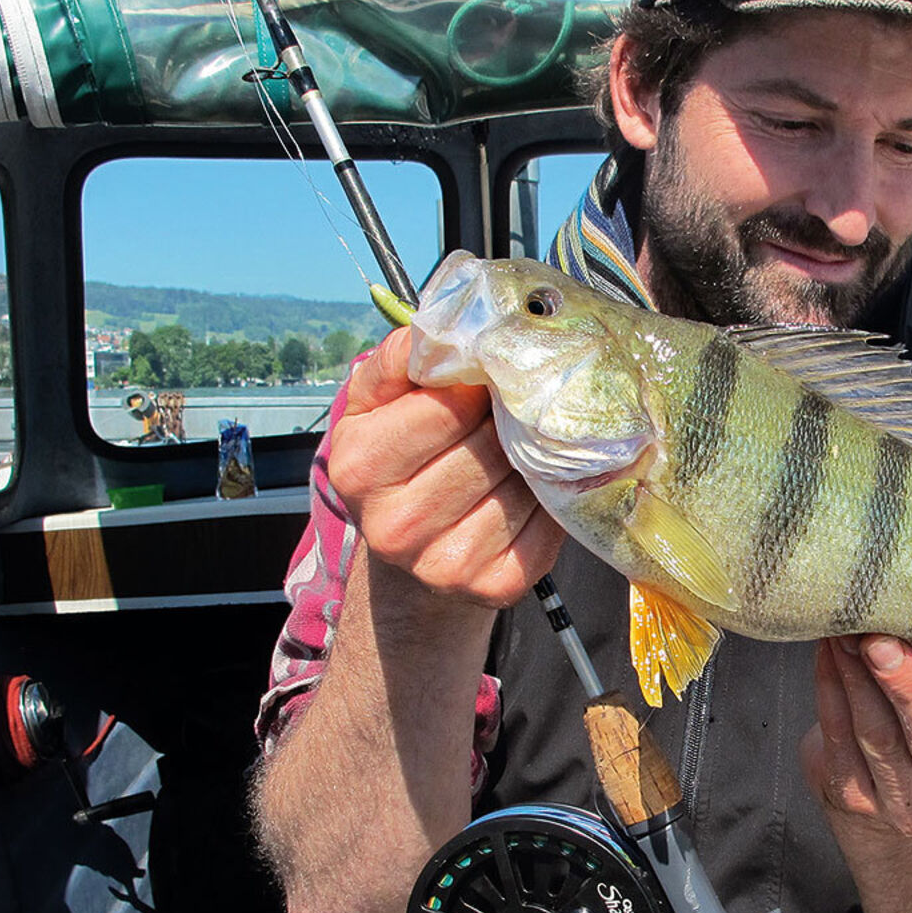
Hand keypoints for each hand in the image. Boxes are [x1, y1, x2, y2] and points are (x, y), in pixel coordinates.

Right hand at [324, 326, 564, 610]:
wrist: (410, 553)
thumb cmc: (399, 458)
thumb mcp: (377, 402)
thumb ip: (402, 358)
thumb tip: (445, 326)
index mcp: (359, 467)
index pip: (446, 406)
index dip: (480, 382)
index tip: (492, 374)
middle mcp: (395, 526)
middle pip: (489, 447)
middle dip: (512, 419)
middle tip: (518, 407)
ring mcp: (446, 565)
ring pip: (524, 483)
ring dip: (536, 456)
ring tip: (526, 444)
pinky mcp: (496, 587)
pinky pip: (549, 522)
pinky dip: (552, 495)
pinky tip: (536, 484)